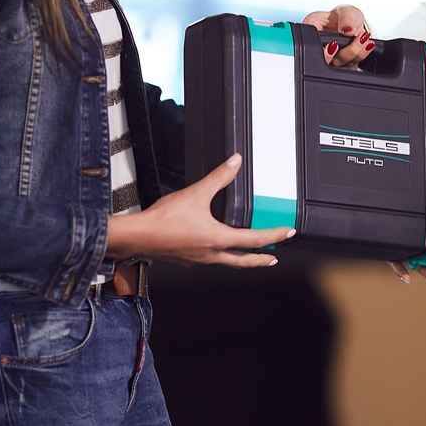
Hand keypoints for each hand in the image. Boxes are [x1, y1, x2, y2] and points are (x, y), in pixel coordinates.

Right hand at [106, 154, 293, 266]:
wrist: (138, 236)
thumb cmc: (162, 221)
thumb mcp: (196, 193)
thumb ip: (218, 178)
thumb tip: (234, 163)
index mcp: (218, 239)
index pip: (255, 239)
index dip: (274, 235)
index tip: (287, 233)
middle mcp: (211, 254)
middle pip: (244, 260)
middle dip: (261, 259)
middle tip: (273, 257)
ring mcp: (199, 259)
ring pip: (227, 262)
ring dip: (240, 258)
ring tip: (247, 254)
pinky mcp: (187, 259)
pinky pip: (209, 259)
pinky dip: (219, 255)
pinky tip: (214, 248)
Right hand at [303, 5, 374, 66]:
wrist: (353, 23)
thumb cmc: (344, 16)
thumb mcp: (345, 11)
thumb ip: (346, 19)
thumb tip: (348, 29)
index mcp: (313, 30)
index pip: (312, 46)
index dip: (323, 51)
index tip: (334, 44)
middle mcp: (320, 46)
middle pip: (328, 60)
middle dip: (346, 52)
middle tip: (358, 38)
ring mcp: (331, 56)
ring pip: (341, 63)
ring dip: (356, 52)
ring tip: (364, 37)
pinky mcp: (343, 61)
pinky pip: (352, 63)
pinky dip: (362, 54)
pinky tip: (368, 45)